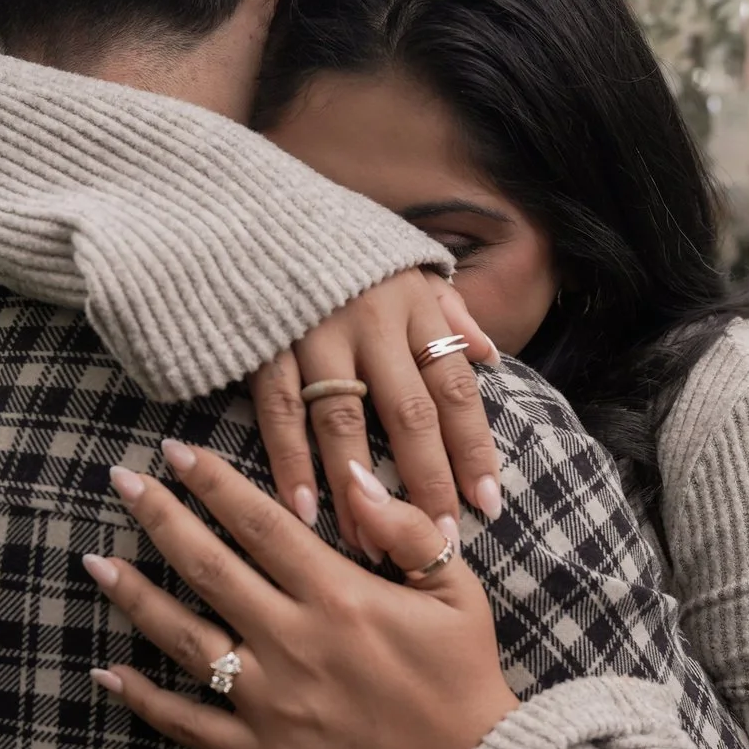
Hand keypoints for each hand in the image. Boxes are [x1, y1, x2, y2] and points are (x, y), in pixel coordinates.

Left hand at [83, 441, 519, 748]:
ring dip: (136, 597)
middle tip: (121, 483)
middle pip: (209, 568)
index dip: (213, 483)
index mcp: (340, 596)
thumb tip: (351, 476)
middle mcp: (295, 642)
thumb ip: (402, 528)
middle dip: (160, 519)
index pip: (261, 524)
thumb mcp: (455, 589)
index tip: (174, 452)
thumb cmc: (464, 674)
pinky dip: (145, 700)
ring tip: (96, 563)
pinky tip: (107, 672)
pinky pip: (192, 725)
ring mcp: (274, 700)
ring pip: (186, 640)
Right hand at [248, 271, 499, 557]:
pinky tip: (304, 510)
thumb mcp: (408, 263)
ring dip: (360, 488)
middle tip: (439, 537)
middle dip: (426, 481)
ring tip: (373, 542)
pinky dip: (290, 462)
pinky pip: (279, 411)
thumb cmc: (345, 246)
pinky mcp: (264, 342)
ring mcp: (314, 332)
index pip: (453, 388)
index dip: (472, 448)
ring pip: (344, 421)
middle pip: (408, 413)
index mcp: (413, 304)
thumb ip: (449, 311)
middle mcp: (371, 320)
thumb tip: (490, 355)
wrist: (258, 205)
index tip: (487, 504)